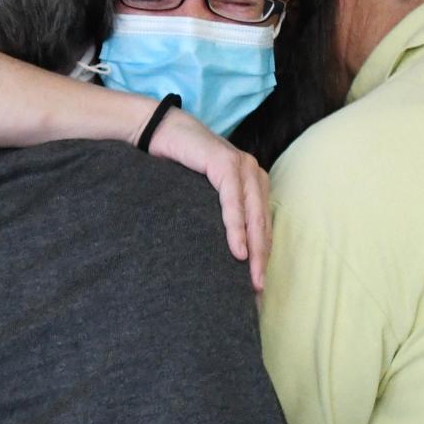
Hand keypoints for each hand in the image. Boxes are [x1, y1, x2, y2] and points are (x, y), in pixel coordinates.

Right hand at [144, 109, 271, 290]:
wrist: (161, 133)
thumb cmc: (181, 166)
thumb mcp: (206, 196)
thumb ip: (221, 215)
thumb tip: (228, 254)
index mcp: (254, 183)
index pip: (263, 225)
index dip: (263, 255)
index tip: (259, 285)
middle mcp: (254, 174)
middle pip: (262, 224)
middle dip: (262, 259)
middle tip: (258, 289)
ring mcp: (242, 166)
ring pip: (253, 216)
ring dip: (254, 249)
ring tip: (251, 277)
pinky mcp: (225, 163)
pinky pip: (233, 202)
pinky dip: (236, 228)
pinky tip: (237, 250)